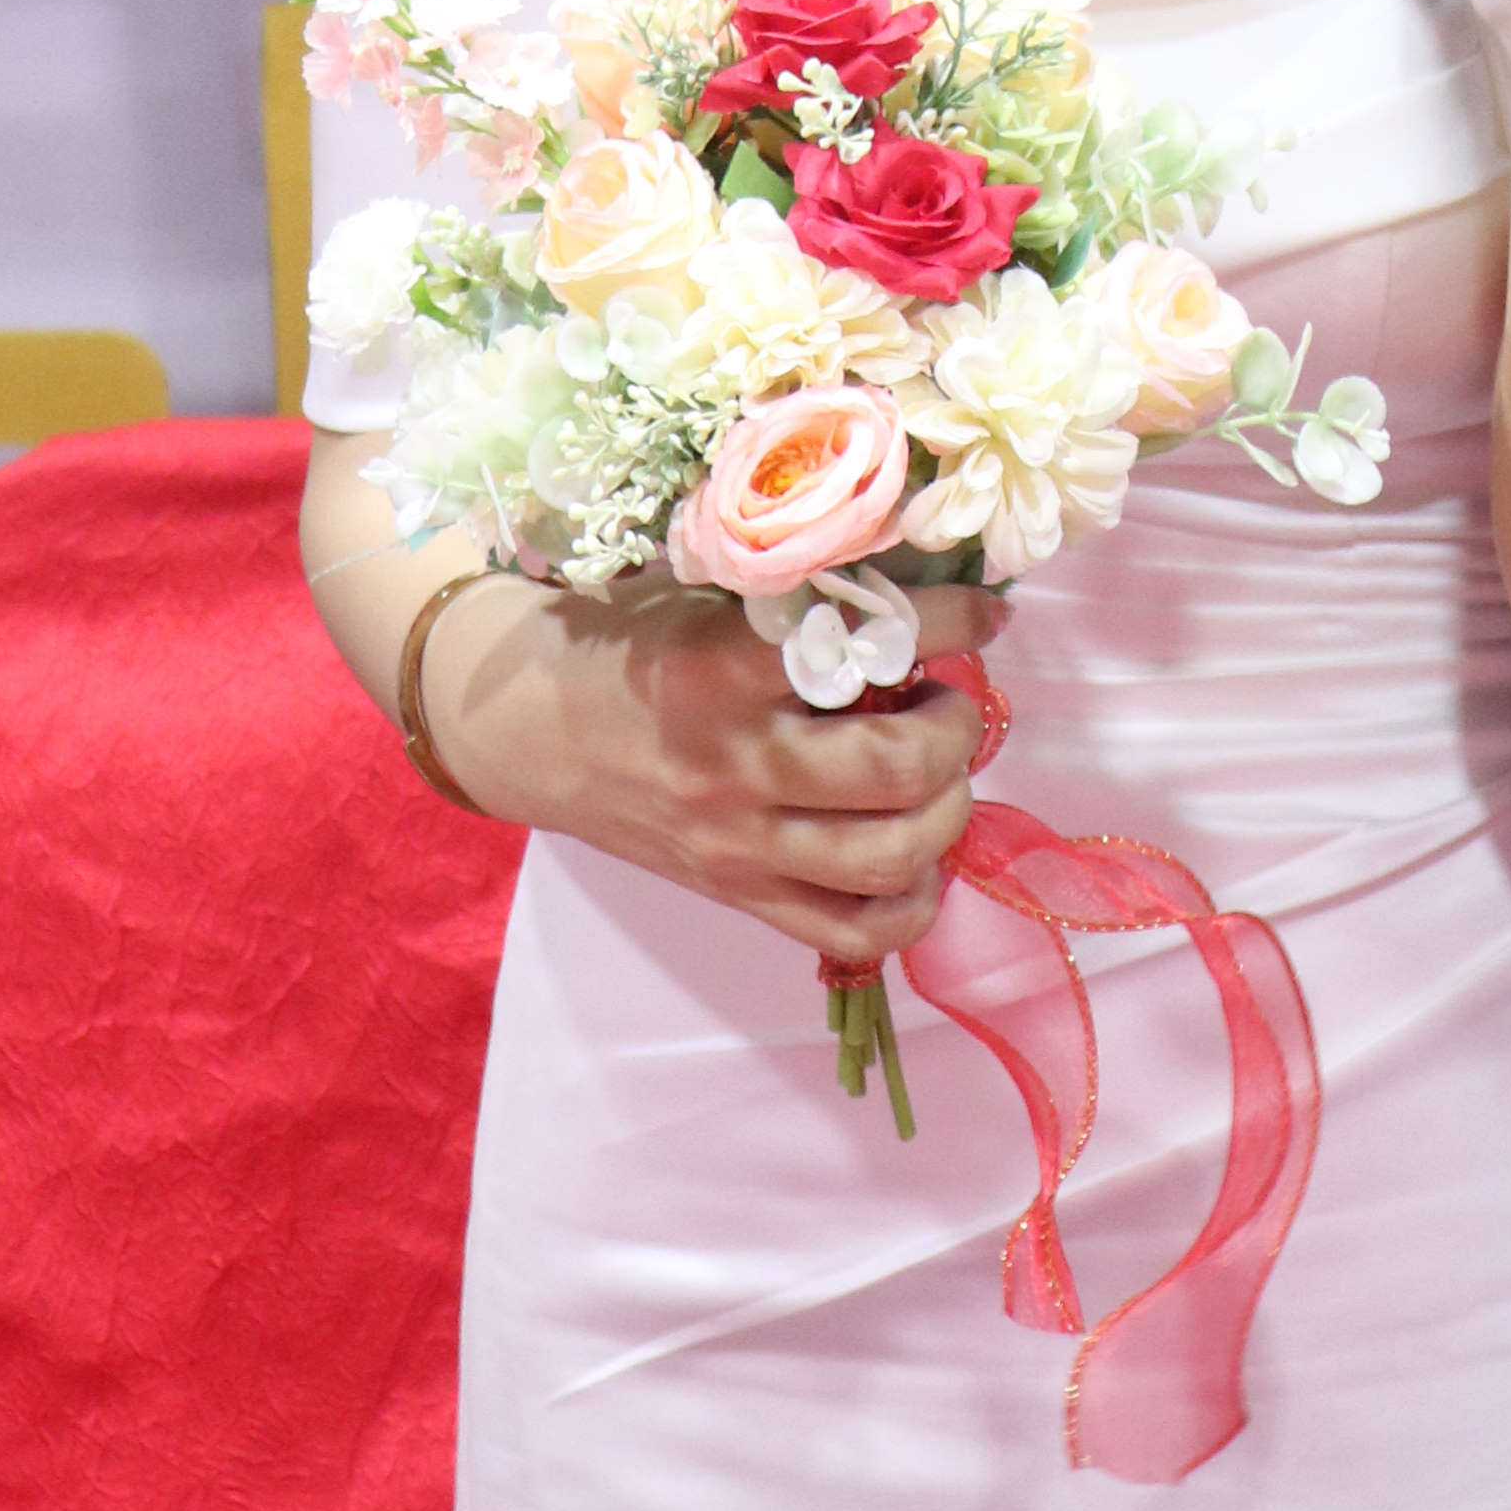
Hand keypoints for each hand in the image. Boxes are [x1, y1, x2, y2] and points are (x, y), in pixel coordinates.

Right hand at [419, 567, 997, 970]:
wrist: (525, 726)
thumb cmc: (626, 642)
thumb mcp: (703, 593)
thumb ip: (803, 595)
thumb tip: (930, 580)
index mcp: (717, 672)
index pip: (862, 645)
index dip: (949, 622)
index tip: (985, 610)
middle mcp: (729, 767)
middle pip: (897, 769)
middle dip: (957, 728)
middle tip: (950, 699)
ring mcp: (736, 845)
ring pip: (891, 856)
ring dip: (948, 809)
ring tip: (939, 771)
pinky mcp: (739, 897)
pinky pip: (857, 929)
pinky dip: (914, 897)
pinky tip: (915, 848)